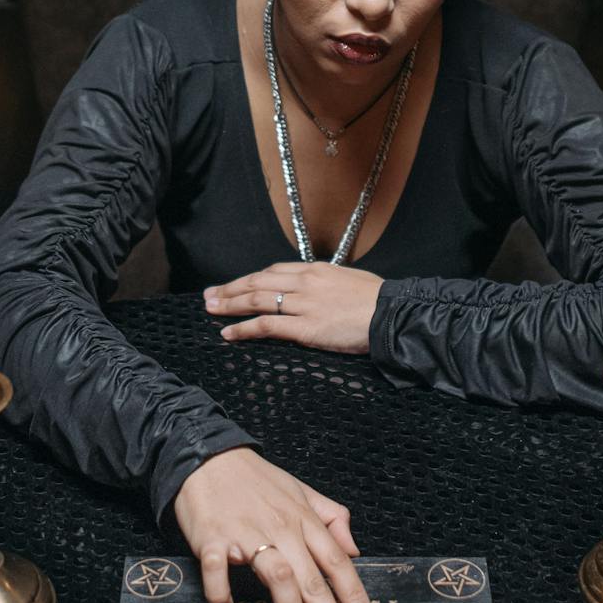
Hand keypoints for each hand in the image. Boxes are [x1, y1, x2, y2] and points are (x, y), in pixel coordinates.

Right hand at [173, 447, 374, 602]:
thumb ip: (331, 517)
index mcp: (303, 518)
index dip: (354, 595)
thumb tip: (354, 550)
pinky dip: (222, 594)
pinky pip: (217, 570)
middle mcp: (280, 527)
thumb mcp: (300, 490)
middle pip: (312, 579)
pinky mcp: (212, 537)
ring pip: (277, 578)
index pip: (336, 561)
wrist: (206, 456)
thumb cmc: (255, 478)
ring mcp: (246, 533)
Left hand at [205, 262, 382, 354]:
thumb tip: (320, 290)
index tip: (235, 284)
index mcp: (316, 270)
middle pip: (258, 281)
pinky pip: (266, 326)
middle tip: (210, 295)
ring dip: (230, 304)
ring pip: (256, 300)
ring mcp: (303, 304)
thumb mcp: (349, 280)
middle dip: (231, 288)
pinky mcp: (305, 328)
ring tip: (211, 309)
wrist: (392, 314)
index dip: (250, 278)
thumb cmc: (377, 300)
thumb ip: (328, 284)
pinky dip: (244, 329)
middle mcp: (305, 283)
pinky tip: (229, 333)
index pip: (273, 270)